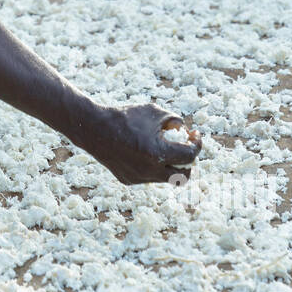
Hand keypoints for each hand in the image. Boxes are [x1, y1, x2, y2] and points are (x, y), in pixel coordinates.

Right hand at [79, 104, 202, 184]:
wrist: (94, 128)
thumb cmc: (125, 117)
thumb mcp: (154, 111)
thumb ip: (175, 120)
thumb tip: (184, 132)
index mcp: (158, 153)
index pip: (190, 156)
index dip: (197, 145)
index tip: (195, 135)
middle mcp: (150, 171)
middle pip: (183, 177)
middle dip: (188, 163)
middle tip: (184, 149)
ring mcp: (138, 178)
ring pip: (164, 177)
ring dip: (168, 163)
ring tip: (160, 146)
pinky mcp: (128, 180)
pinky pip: (148, 176)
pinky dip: (151, 165)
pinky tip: (141, 151)